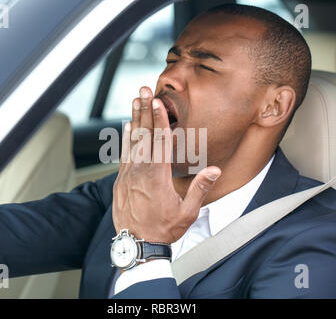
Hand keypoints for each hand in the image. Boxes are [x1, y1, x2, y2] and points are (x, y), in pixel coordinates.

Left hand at [112, 86, 220, 243]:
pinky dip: (125, 139)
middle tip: (142, 90)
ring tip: (134, 101)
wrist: (138, 245)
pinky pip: (123, 154)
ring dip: (134, 119)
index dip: (160, 118)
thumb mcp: (187, 212)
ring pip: (132, 142)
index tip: (158, 101)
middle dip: (144, 110)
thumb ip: (200, 188)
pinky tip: (127, 127)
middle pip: (144, 135)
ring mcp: (128, 175)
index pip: (160, 141)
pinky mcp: (120, 181)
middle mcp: (141, 171)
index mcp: (158, 176)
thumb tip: (215, 170)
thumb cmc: (164, 229)